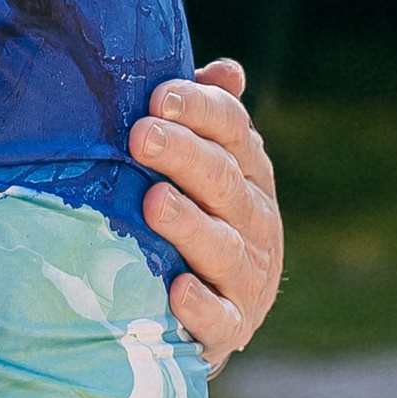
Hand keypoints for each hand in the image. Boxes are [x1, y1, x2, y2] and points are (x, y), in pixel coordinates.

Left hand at [131, 59, 282, 370]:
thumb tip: (228, 70)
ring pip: (223, 247)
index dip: (200, 110)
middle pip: (223, 181)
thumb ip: (202, 116)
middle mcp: (255, 220)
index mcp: (247, 171)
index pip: (233, 130)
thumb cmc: (185, 214)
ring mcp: (246, 275)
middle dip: (184, 156)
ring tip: (154, 203)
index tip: (159, 96)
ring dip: (189, 224)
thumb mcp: (194, 161)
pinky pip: (219, 318)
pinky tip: (176, 290)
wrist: (201, 312)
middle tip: (141, 136)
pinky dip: (200, 306)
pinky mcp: (231, 327)